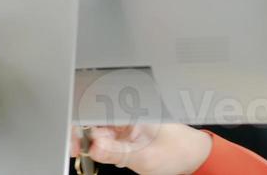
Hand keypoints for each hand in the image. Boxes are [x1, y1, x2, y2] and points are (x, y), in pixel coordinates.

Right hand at [70, 123, 212, 174]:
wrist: (193, 156)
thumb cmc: (178, 151)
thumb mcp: (145, 157)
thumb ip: (118, 153)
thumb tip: (93, 148)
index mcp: (135, 109)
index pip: (100, 109)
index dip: (81, 123)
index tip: (73, 141)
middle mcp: (129, 112)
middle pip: (93, 118)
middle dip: (82, 135)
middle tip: (78, 152)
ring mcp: (127, 122)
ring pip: (97, 130)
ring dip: (92, 143)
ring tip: (99, 154)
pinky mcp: (126, 132)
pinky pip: (105, 138)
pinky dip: (102, 148)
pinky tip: (110, 155)